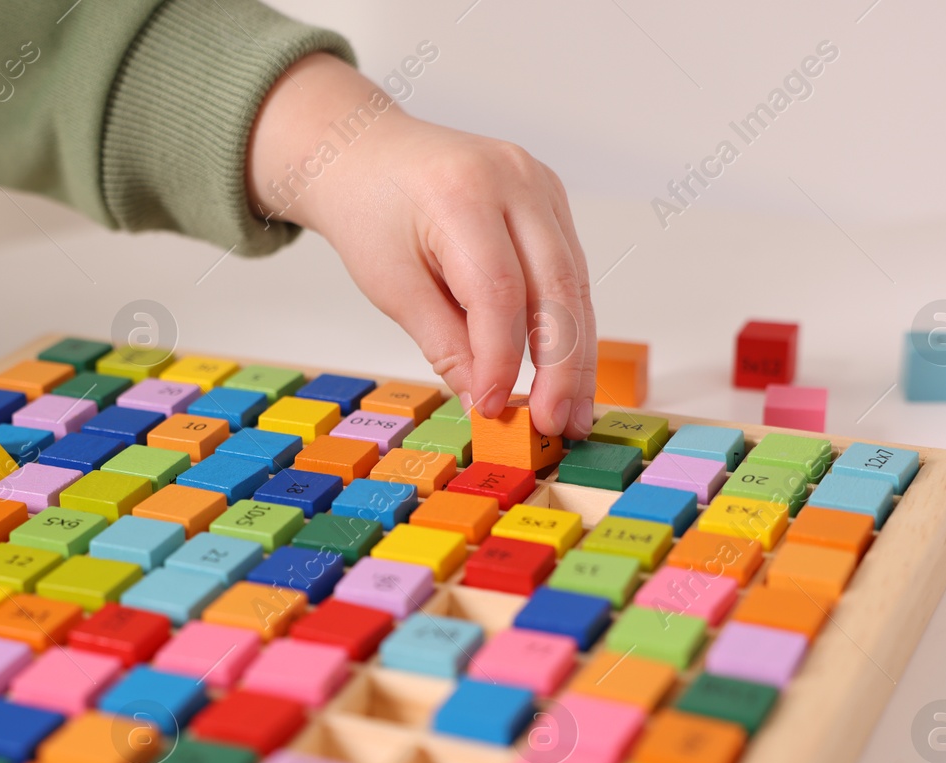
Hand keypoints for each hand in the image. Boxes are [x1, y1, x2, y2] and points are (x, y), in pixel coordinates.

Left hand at [248, 54, 596, 437]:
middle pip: (557, 285)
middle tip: (557, 425)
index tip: (494, 408)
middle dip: (562, 366)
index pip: (499, 290)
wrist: (367, 154)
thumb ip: (443, 342)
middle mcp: (515, 180)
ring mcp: (541, 185)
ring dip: (577, 355)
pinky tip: (566, 372)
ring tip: (572, 413)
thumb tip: (484, 399)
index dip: (502, 357)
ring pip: (575, 283)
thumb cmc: (370, 212)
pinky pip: (570, 270)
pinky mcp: (550, 200)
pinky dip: (569, 324)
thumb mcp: (391, 284)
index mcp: (462, 193)